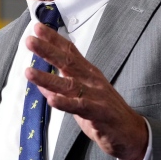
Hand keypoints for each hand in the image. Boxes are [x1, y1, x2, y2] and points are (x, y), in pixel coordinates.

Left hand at [25, 22, 147, 159]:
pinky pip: (79, 106)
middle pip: (67, 62)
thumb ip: (62, 87)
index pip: (69, 51)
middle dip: (47, 50)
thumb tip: (41, 83)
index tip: (38, 27)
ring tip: (29, 72)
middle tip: (30, 40)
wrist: (131, 132)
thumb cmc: (105, 112)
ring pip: (68, 84)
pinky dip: (64, 102)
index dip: (54, 39)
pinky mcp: (98, 112)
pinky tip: (51, 99)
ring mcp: (95, 95)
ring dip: (47, 78)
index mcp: (87, 73)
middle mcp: (91, 80)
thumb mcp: (82, 95)